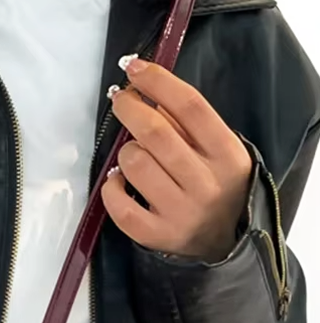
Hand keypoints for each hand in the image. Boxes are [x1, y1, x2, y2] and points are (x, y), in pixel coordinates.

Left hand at [102, 57, 253, 262]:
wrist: (227, 239)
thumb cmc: (218, 184)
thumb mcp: (219, 150)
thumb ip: (189, 124)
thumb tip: (145, 93)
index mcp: (227, 154)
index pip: (191, 106)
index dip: (158, 82)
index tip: (134, 68)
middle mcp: (206, 184)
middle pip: (157, 133)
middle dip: (130, 108)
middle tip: (121, 100)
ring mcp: (181, 213)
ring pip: (136, 165)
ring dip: (125, 150)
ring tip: (131, 152)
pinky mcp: (158, 236)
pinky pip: (121, 206)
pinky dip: (111, 187)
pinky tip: (117, 180)